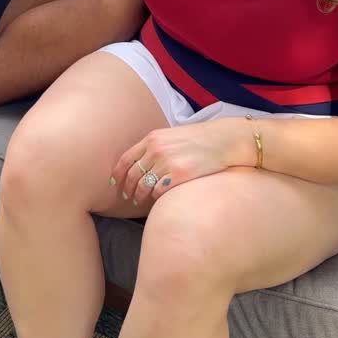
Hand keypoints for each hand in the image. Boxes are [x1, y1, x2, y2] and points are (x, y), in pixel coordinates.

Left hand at [111, 120, 244, 206]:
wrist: (222, 141)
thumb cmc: (198, 139)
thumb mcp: (171, 136)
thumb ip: (155, 146)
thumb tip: (141, 162)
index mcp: (153, 139)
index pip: (126, 159)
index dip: (118, 173)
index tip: (115, 183)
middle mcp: (156, 150)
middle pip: (133, 175)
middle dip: (128, 188)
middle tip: (128, 196)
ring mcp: (166, 163)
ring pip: (143, 186)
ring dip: (139, 196)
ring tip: (138, 201)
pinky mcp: (178, 176)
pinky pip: (158, 192)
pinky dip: (155, 197)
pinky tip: (156, 199)